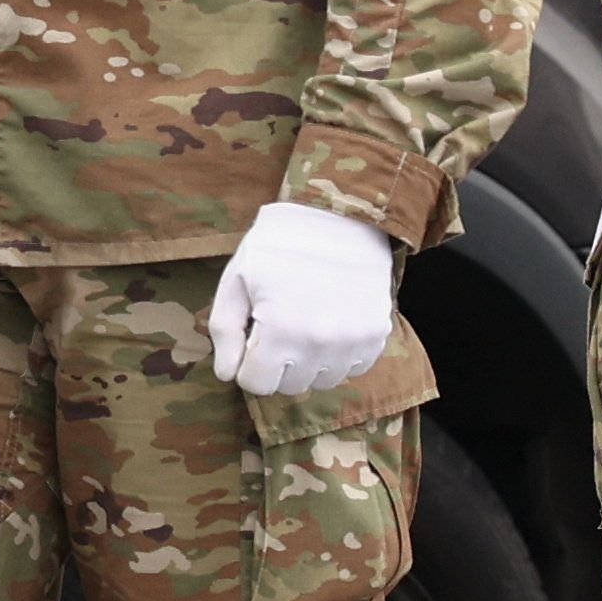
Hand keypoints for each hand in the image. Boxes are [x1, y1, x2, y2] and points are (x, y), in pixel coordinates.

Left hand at [210, 201, 398, 397]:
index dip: (248, 363)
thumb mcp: (236, 280)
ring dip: (310, 363)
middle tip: (280, 328)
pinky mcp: (377, 334)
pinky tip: (333, 325)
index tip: (254, 338)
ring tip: (307, 325)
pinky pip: (354, 368)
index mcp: (279, 330)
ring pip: (322, 381)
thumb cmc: (279, 245)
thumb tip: (228, 374)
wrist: (339, 215)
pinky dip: (340, 356)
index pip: (256, 384)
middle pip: (290, 386)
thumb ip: (225, 331)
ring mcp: (352, 340)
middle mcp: (319, 343)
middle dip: (278, 364)